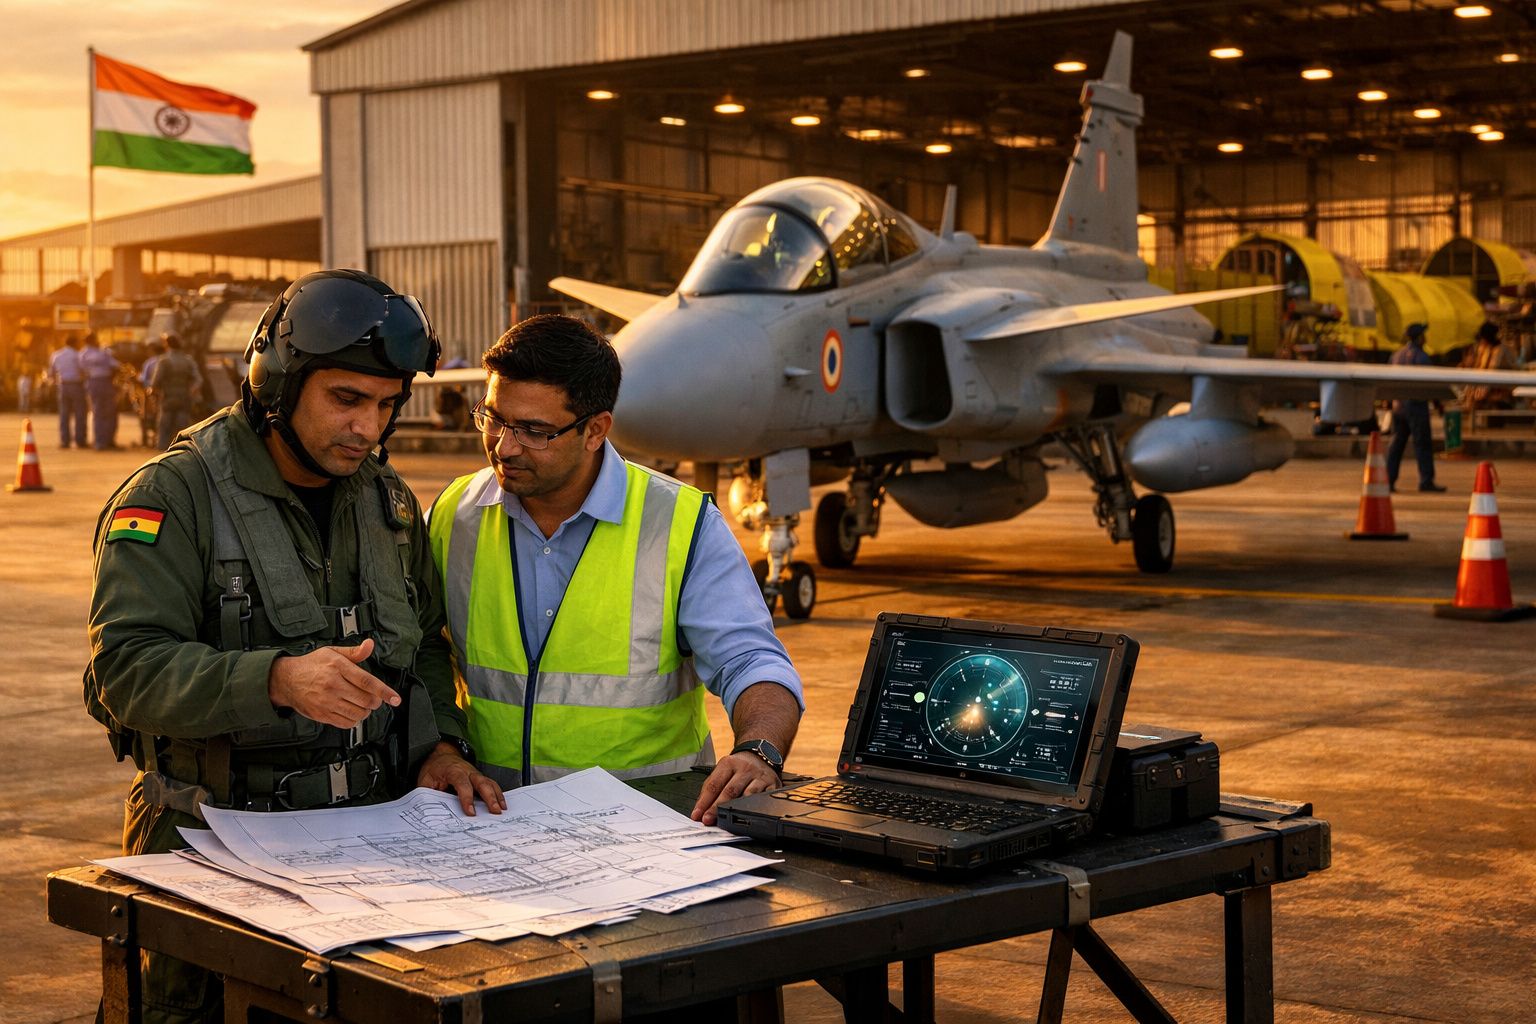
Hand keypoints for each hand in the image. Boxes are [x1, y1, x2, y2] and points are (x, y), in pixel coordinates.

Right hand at [267, 638, 399, 728]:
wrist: (285, 680)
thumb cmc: (310, 665)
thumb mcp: (332, 652)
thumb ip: (354, 652)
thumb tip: (370, 645)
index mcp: (337, 667)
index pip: (367, 681)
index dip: (384, 691)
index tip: (395, 699)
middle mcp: (332, 685)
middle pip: (366, 700)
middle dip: (375, 701)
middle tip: (373, 698)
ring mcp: (326, 702)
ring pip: (358, 713)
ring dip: (365, 711)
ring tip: (361, 703)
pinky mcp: (322, 715)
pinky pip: (346, 723)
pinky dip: (354, 720)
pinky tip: (351, 711)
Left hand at [415, 743, 505, 815]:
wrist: (442, 755)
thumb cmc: (434, 769)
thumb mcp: (425, 780)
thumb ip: (427, 794)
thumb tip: (430, 810)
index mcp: (453, 771)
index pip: (462, 784)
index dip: (467, 798)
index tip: (471, 812)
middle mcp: (467, 771)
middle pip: (482, 782)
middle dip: (489, 797)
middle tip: (495, 811)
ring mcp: (475, 773)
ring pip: (489, 783)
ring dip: (497, 795)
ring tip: (502, 809)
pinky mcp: (479, 777)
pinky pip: (491, 784)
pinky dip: (498, 793)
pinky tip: (502, 804)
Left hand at [690, 752, 780, 825]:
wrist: (761, 755)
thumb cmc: (738, 768)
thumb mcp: (722, 771)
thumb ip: (709, 789)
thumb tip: (699, 810)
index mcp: (728, 764)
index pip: (714, 785)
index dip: (705, 801)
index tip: (698, 815)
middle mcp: (744, 768)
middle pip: (730, 791)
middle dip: (717, 808)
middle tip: (708, 820)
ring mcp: (759, 776)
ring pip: (748, 795)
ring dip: (737, 810)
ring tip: (727, 820)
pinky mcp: (772, 784)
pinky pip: (764, 798)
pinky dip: (756, 808)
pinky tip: (750, 816)